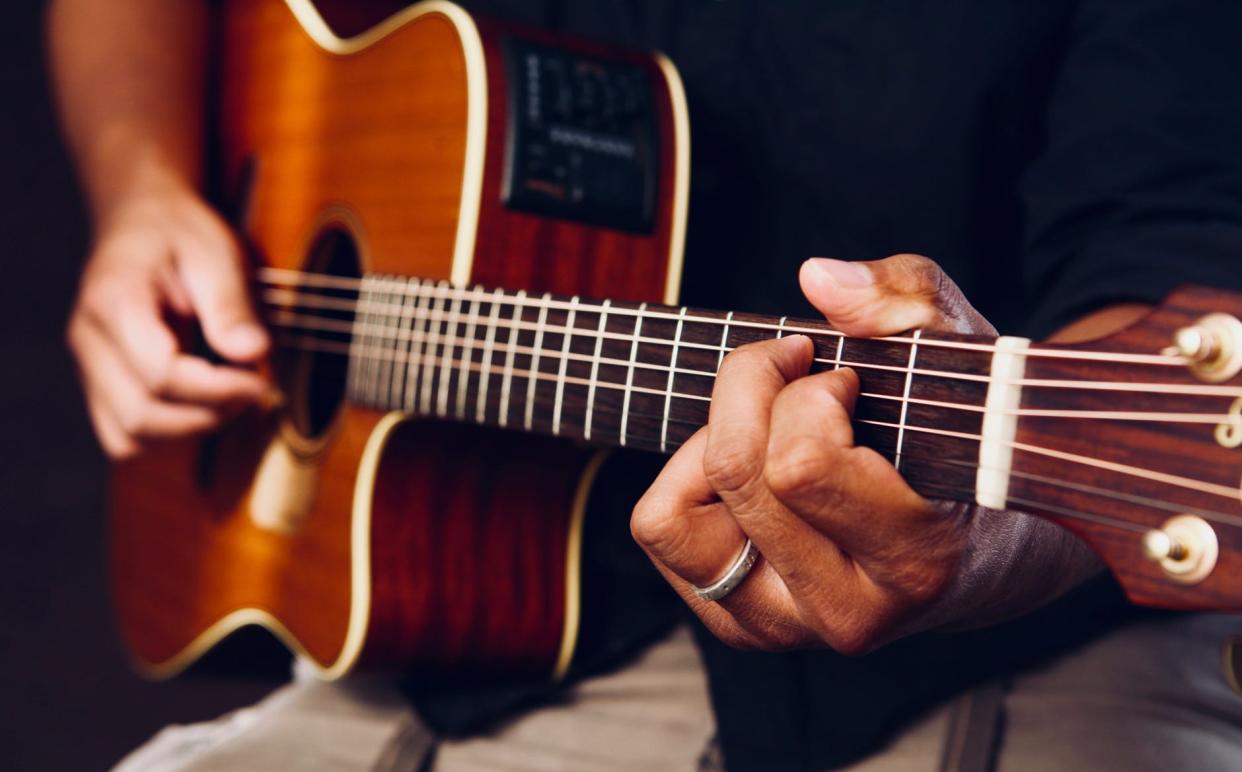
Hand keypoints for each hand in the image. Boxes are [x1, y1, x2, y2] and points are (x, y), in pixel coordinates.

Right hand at [67, 183, 269, 458]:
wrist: (142, 221)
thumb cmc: (181, 233)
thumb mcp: (216, 252)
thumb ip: (231, 304)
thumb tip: (253, 353)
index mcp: (113, 302)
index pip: (159, 374)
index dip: (216, 389)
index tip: (260, 380)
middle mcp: (88, 341)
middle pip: (141, 415)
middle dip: (208, 415)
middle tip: (254, 389)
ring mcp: (89, 368)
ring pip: (129, 437)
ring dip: (190, 430)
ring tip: (232, 396)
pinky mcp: (100, 385)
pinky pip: (126, 435)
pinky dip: (169, 434)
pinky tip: (207, 405)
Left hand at [631, 254, 1098, 652]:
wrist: (990, 553)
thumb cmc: (971, 441)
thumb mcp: (962, 350)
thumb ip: (905, 301)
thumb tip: (816, 277)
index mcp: (916, 560)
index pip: (798, 465)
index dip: (807, 394)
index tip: (843, 378)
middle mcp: (846, 613)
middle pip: (735, 472)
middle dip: (754, 392)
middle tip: (800, 378)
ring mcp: (785, 629)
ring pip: (672, 517)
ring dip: (710, 445)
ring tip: (770, 430)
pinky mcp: (740, 627)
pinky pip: (661, 531)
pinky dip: (687, 481)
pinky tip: (751, 470)